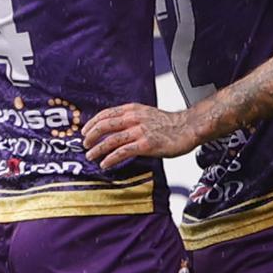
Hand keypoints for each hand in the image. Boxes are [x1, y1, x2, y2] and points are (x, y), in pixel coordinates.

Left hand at [82, 103, 199, 169]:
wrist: (188, 128)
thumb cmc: (169, 124)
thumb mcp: (146, 113)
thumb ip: (131, 117)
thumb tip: (115, 126)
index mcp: (133, 109)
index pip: (106, 113)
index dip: (93, 122)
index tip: (85, 130)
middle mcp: (134, 118)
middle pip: (105, 125)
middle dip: (91, 135)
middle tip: (85, 144)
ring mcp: (140, 131)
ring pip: (111, 140)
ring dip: (98, 149)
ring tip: (91, 156)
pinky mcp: (146, 144)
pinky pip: (123, 152)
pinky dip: (111, 158)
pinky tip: (105, 163)